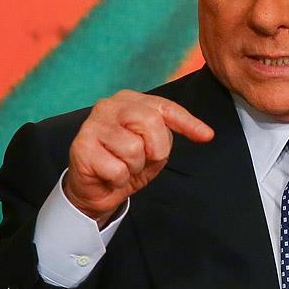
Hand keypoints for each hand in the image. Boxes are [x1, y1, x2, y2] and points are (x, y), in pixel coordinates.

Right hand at [64, 90, 213, 225]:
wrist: (97, 188)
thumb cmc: (127, 162)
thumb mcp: (155, 146)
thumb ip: (170, 133)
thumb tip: (206, 133)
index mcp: (131, 100)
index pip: (165, 107)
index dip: (188, 123)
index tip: (207, 136)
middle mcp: (110, 105)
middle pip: (151, 122)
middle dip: (156, 149)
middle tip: (144, 159)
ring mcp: (93, 124)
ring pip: (133, 148)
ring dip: (134, 167)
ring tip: (123, 166)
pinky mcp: (81, 146)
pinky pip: (117, 168)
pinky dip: (119, 179)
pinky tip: (108, 174)